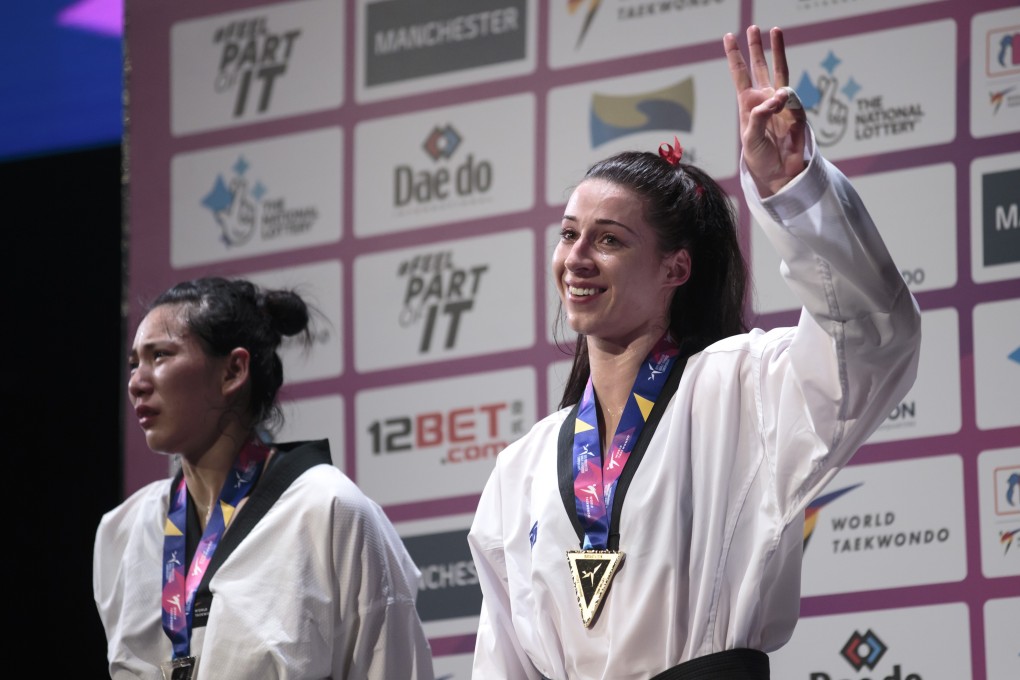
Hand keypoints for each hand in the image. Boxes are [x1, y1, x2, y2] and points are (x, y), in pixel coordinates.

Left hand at [723, 26, 807, 195]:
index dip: (735, 56)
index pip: (740, 75)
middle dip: (757, 47)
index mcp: (748, 104)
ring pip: (781, 71)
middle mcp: (765, 99)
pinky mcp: (797, 112)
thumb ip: (760, 116)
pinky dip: (787, 98)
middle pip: (760, 67)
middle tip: (754, 27)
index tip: (729, 37)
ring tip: (775, 30)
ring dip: (778, 50)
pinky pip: (793, 98)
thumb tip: (778, 97)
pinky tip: (782, 101)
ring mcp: (783, 104)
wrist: (778, 175)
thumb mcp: (750, 139)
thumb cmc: (759, 158)